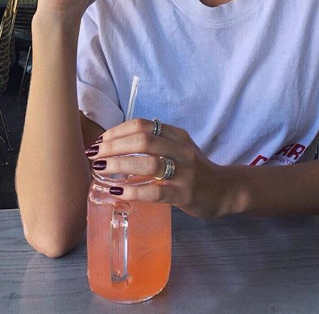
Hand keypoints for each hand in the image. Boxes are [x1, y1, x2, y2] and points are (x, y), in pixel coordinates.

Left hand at [85, 118, 229, 218]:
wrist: (224, 190)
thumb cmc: (194, 169)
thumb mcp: (178, 148)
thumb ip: (155, 143)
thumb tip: (116, 144)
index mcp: (177, 135)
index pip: (144, 125)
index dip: (118, 131)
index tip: (101, 141)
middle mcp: (181, 150)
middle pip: (144, 140)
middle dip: (114, 146)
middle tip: (95, 155)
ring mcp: (184, 172)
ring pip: (149, 163)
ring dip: (120, 165)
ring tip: (100, 170)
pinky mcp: (185, 194)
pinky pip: (155, 191)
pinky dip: (133, 191)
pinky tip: (117, 192)